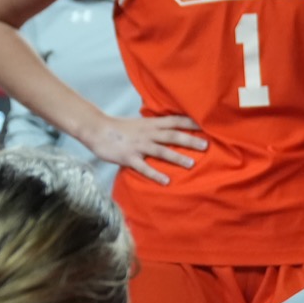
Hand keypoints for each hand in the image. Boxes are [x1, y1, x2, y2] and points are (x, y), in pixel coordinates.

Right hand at [84, 114, 206, 185]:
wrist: (96, 129)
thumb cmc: (119, 128)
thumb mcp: (140, 123)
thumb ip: (155, 126)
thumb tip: (171, 128)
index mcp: (151, 124)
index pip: (174, 121)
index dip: (190, 123)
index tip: (207, 125)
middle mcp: (147, 134)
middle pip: (171, 135)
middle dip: (189, 140)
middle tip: (206, 146)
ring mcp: (138, 146)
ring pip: (161, 151)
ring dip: (177, 157)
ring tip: (192, 164)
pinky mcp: (129, 157)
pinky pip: (144, 167)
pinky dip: (155, 174)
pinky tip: (166, 181)